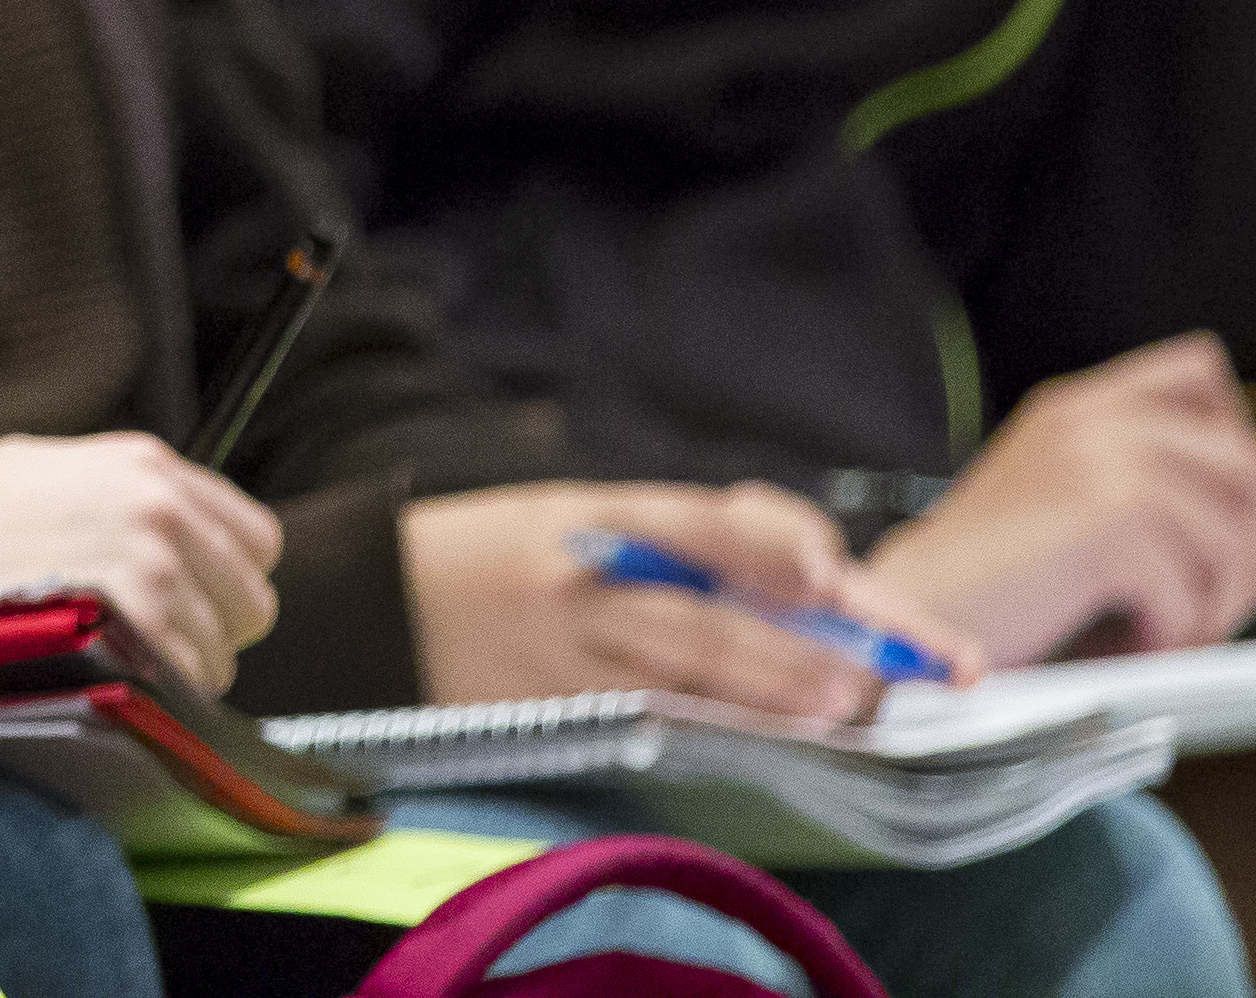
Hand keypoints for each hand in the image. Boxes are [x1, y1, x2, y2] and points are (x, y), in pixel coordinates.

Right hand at [0, 432, 284, 692]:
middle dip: (212, 628)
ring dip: (178, 671)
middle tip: (151, 639)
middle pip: (252, 604)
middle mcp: (163, 515)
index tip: (197, 596)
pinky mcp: (132, 638)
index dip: (228, 576)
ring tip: (108, 658)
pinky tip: (103, 679)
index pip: (258, 539)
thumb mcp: (48, 465)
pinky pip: (185, 692)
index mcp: (148, 467)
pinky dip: (156, 699)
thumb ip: (127, 489)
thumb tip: (179, 526)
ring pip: (220, 658)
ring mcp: (151, 578)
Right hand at [402, 479, 979, 720]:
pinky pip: (633, 717)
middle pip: (704, 611)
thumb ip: (684, 539)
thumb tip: (813, 570)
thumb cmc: (494, 554)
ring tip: (841, 707)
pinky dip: (701, 724)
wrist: (369, 603)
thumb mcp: (576, 518)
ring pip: (677, 670)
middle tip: (885, 673)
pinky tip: (752, 738)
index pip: (700, 524)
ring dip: (765, 688)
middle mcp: (580, 581)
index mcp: (593, 516)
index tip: (835, 569)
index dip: (770, 544)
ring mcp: (559, 650)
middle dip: (801, 642)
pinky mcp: (541, 707)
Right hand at [864, 333, 1255, 662]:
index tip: (1219, 509)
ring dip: (1217, 604)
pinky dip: (1172, 635)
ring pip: (1232, 535)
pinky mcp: (1104, 523)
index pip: (1199, 371)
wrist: (917, 607)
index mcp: (1079, 406)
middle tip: (1214, 602)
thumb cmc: (985, 574)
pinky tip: (1130, 644)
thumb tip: (1242, 516)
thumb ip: (1126, 473)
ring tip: (1170, 633)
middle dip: (1254, 546)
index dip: (1233, 438)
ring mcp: (1100, 464)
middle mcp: (1093, 420)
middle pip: (1245, 459)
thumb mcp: (1054, 491)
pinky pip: (1190, 590)